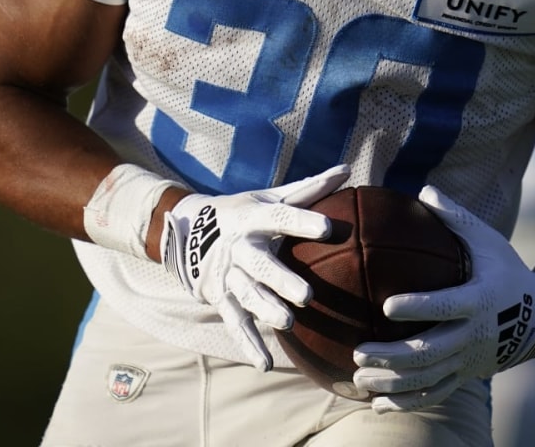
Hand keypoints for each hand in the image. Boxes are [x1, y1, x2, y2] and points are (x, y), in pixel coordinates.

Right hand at [160, 164, 350, 369]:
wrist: (186, 230)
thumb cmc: (243, 213)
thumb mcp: (269, 198)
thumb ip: (308, 190)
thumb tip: (347, 170)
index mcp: (253, 219)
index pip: (280, 218)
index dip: (303, 222)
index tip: (329, 227)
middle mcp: (238, 248)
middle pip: (260, 266)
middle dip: (281, 281)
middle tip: (308, 296)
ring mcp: (227, 275)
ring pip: (247, 296)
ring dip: (265, 310)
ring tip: (288, 322)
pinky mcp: (220, 298)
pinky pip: (235, 323)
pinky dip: (248, 344)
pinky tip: (264, 364)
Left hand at [352, 185, 534, 411]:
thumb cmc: (504, 269)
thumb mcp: (486, 240)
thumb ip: (454, 217)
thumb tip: (423, 190)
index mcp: (478, 298)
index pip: (446, 305)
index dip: (418, 307)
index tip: (385, 305)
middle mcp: (474, 334)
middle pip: (431, 351)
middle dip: (393, 356)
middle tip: (358, 352)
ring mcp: (470, 359)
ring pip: (428, 378)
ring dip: (392, 382)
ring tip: (358, 377)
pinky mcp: (467, 375)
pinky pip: (435, 394)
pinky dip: (406, 401)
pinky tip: (375, 403)